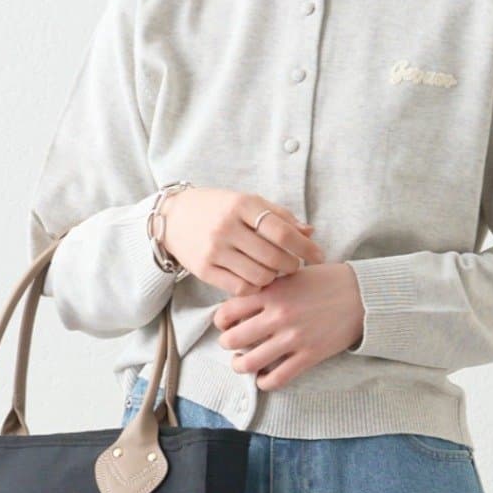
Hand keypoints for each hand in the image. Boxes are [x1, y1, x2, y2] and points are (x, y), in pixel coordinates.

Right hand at [160, 188, 323, 295]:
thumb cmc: (219, 209)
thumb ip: (279, 217)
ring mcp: (214, 250)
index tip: (319, 256)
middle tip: (295, 266)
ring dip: (274, 277)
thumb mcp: (247, 203)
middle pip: (274, 257)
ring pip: (260, 276)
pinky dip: (255, 287)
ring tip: (274, 271)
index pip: (282, 232)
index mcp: (242, 205)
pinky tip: (256, 278)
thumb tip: (310, 233)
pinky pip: (241, 288)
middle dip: (291, 265)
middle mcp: (227, 227)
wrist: (173, 217)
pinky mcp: (204, 270)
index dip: (305, 248)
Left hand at [212, 263, 364, 390]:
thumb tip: (241, 301)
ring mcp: (293, 338)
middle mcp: (278, 316)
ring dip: (240, 367)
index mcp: (271, 292)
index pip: (227, 311)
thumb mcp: (291, 274)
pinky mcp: (309, 356)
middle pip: (232, 340)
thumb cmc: (326, 281)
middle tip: (233, 344)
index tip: (226, 324)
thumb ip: (266, 286)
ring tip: (242, 364)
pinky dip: (264, 382)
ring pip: (249, 363)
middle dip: (227, 344)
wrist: (361, 294)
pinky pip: (277, 378)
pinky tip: (263, 378)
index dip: (221, 321)